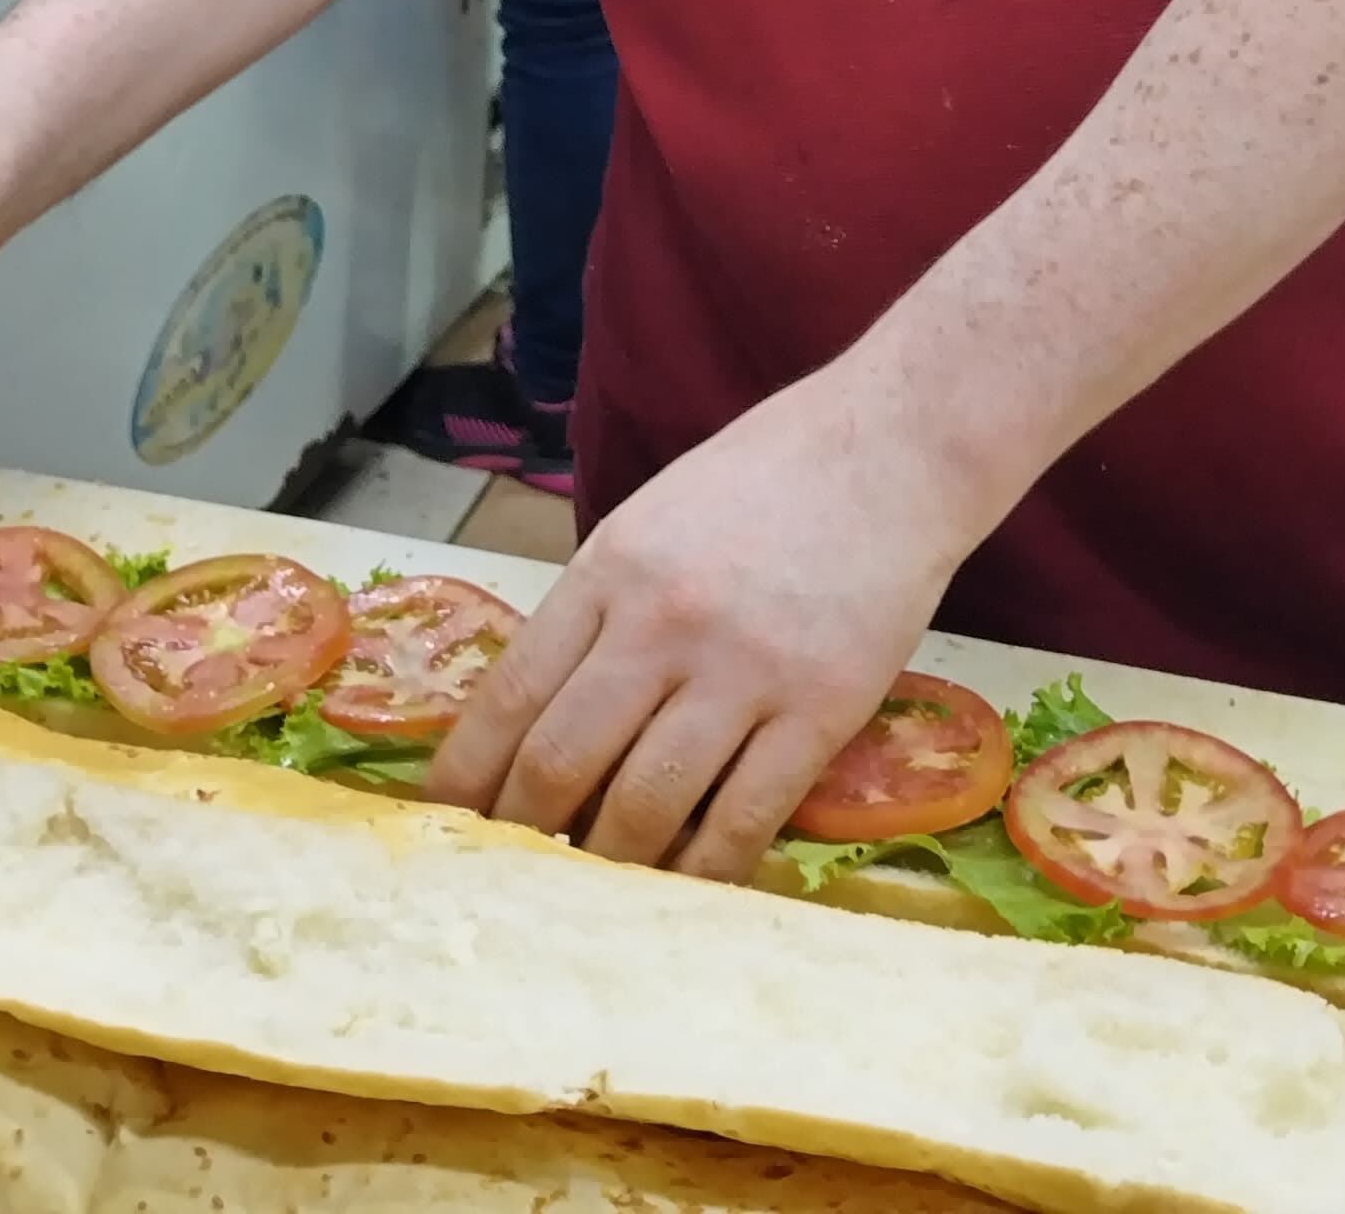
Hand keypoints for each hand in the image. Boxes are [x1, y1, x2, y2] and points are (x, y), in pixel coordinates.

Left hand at [424, 361, 1001, 878]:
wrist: (896, 448)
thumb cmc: (769, 478)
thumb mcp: (652, 520)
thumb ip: (600, 608)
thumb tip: (545, 714)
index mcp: (610, 570)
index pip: (512, 693)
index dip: (469, 774)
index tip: (448, 820)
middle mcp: (662, 623)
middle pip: (563, 760)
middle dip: (526, 833)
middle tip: (515, 873)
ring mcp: (743, 670)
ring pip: (646, 804)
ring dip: (609, 864)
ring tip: (594, 894)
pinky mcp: (820, 709)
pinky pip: (745, 818)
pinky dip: (705, 870)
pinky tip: (686, 892)